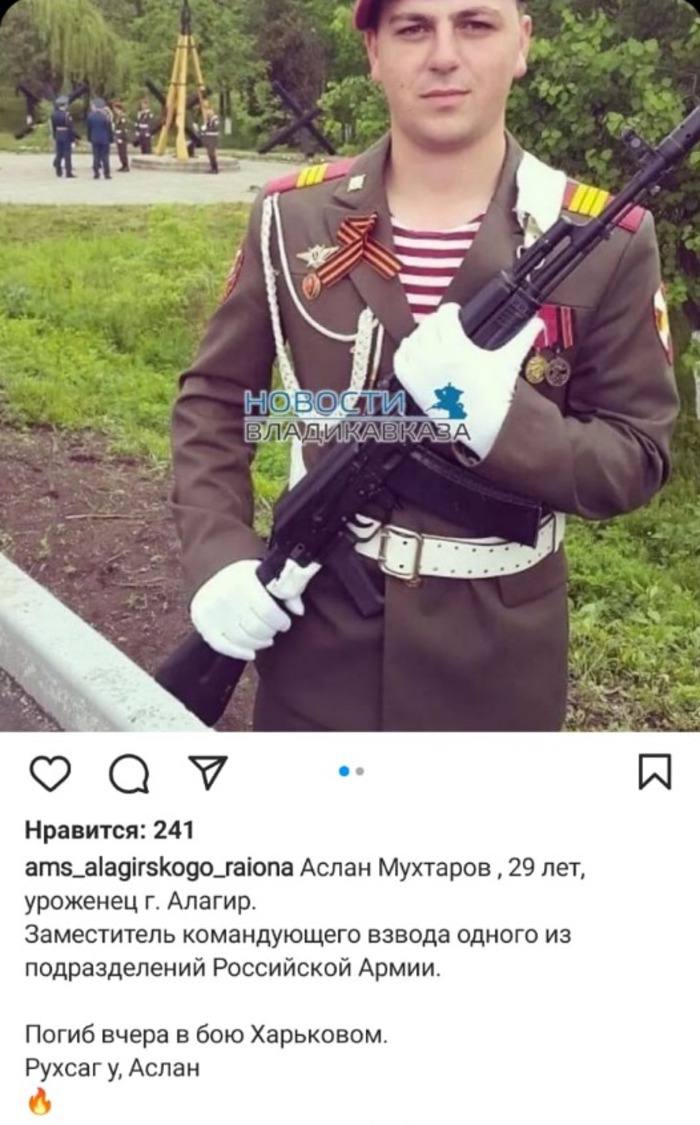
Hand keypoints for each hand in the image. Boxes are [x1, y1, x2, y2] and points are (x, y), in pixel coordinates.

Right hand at [190, 557, 320, 659]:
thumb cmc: (247, 578)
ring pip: (241, 638)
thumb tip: (299, 611)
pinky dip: (239, 652)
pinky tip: (251, 653)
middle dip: (270, 632)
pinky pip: (222, 646)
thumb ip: (287, 591)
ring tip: (265, 639)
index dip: (280, 621)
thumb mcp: (266, 576)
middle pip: (255, 628)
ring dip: (258, 643)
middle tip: (273, 630)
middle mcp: (224, 595)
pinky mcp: (202, 622)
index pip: (267, 611)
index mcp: (243, 581)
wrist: (213, 573)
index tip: (285, 624)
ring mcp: (211, 610)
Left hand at [393, 303, 542, 458]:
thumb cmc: (496, 395)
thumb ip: (523, 337)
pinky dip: (404, 353)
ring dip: (419, 336)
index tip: (455, 313)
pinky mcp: (414, 388)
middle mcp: (435, 359)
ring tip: (430, 338)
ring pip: (411, 341)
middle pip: (427, 327)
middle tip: (445, 326)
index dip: (451, 311)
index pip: (445, 316)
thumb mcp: (509, 361)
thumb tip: (538, 322)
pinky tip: (413, 351)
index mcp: (457, 348)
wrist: (486, 425)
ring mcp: (422, 374)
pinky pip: (400, 362)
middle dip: (436, 323)